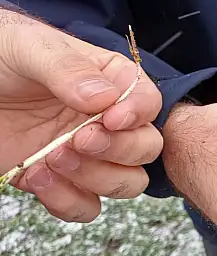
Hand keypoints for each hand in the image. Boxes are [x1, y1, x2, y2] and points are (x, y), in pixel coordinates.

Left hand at [0, 9, 162, 221]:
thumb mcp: (28, 47)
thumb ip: (68, 68)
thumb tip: (105, 98)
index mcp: (108, 81)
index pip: (148, 101)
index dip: (138, 114)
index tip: (111, 118)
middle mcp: (104, 120)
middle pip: (146, 147)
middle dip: (119, 149)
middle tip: (79, 139)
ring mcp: (84, 153)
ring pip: (128, 182)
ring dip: (98, 178)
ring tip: (54, 157)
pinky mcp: (59, 181)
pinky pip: (87, 207)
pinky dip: (68, 201)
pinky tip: (37, 177)